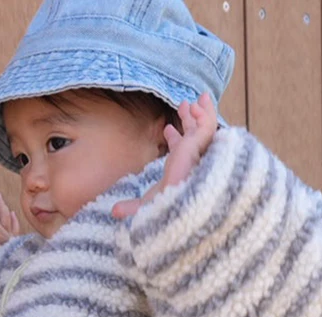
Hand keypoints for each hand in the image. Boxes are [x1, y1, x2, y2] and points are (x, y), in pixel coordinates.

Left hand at [112, 93, 218, 218]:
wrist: (181, 203)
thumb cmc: (168, 207)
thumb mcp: (148, 204)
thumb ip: (132, 207)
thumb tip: (114, 212)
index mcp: (181, 170)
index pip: (180, 150)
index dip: (175, 139)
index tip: (167, 129)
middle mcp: (191, 159)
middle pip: (192, 135)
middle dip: (188, 120)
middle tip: (184, 105)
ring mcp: (198, 151)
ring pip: (204, 128)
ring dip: (201, 112)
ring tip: (199, 98)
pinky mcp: (200, 144)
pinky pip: (207, 125)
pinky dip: (205, 114)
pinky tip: (196, 104)